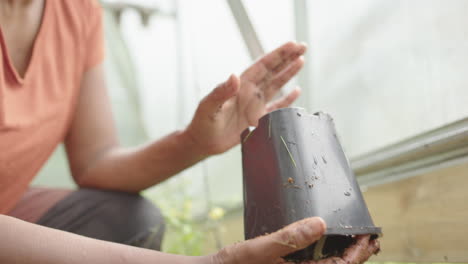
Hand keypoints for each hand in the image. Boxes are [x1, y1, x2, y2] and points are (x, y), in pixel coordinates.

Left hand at [185, 41, 305, 154]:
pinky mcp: (258, 119)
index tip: (291, 45)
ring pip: (276, 85)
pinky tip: (297, 91)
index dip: (278, 55)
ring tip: (301, 61)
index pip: (262, 65)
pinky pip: (277, 107)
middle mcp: (250, 92)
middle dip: (287, 58)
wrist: (203, 142)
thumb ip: (222, 92)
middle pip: (272, 71)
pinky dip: (287, 100)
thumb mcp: (209, 106)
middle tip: (302, 46)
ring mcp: (255, 105)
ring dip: (288, 73)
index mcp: (240, 86)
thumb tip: (234, 76)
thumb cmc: (202, 123)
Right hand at [206, 217, 379, 263]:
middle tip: (370, 237)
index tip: (369, 235)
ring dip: (343, 255)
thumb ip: (288, 238)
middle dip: (356, 255)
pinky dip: (325, 254)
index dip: (357, 253)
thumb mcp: (258, 251)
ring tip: (355, 238)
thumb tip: (320, 223)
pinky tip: (324, 241)